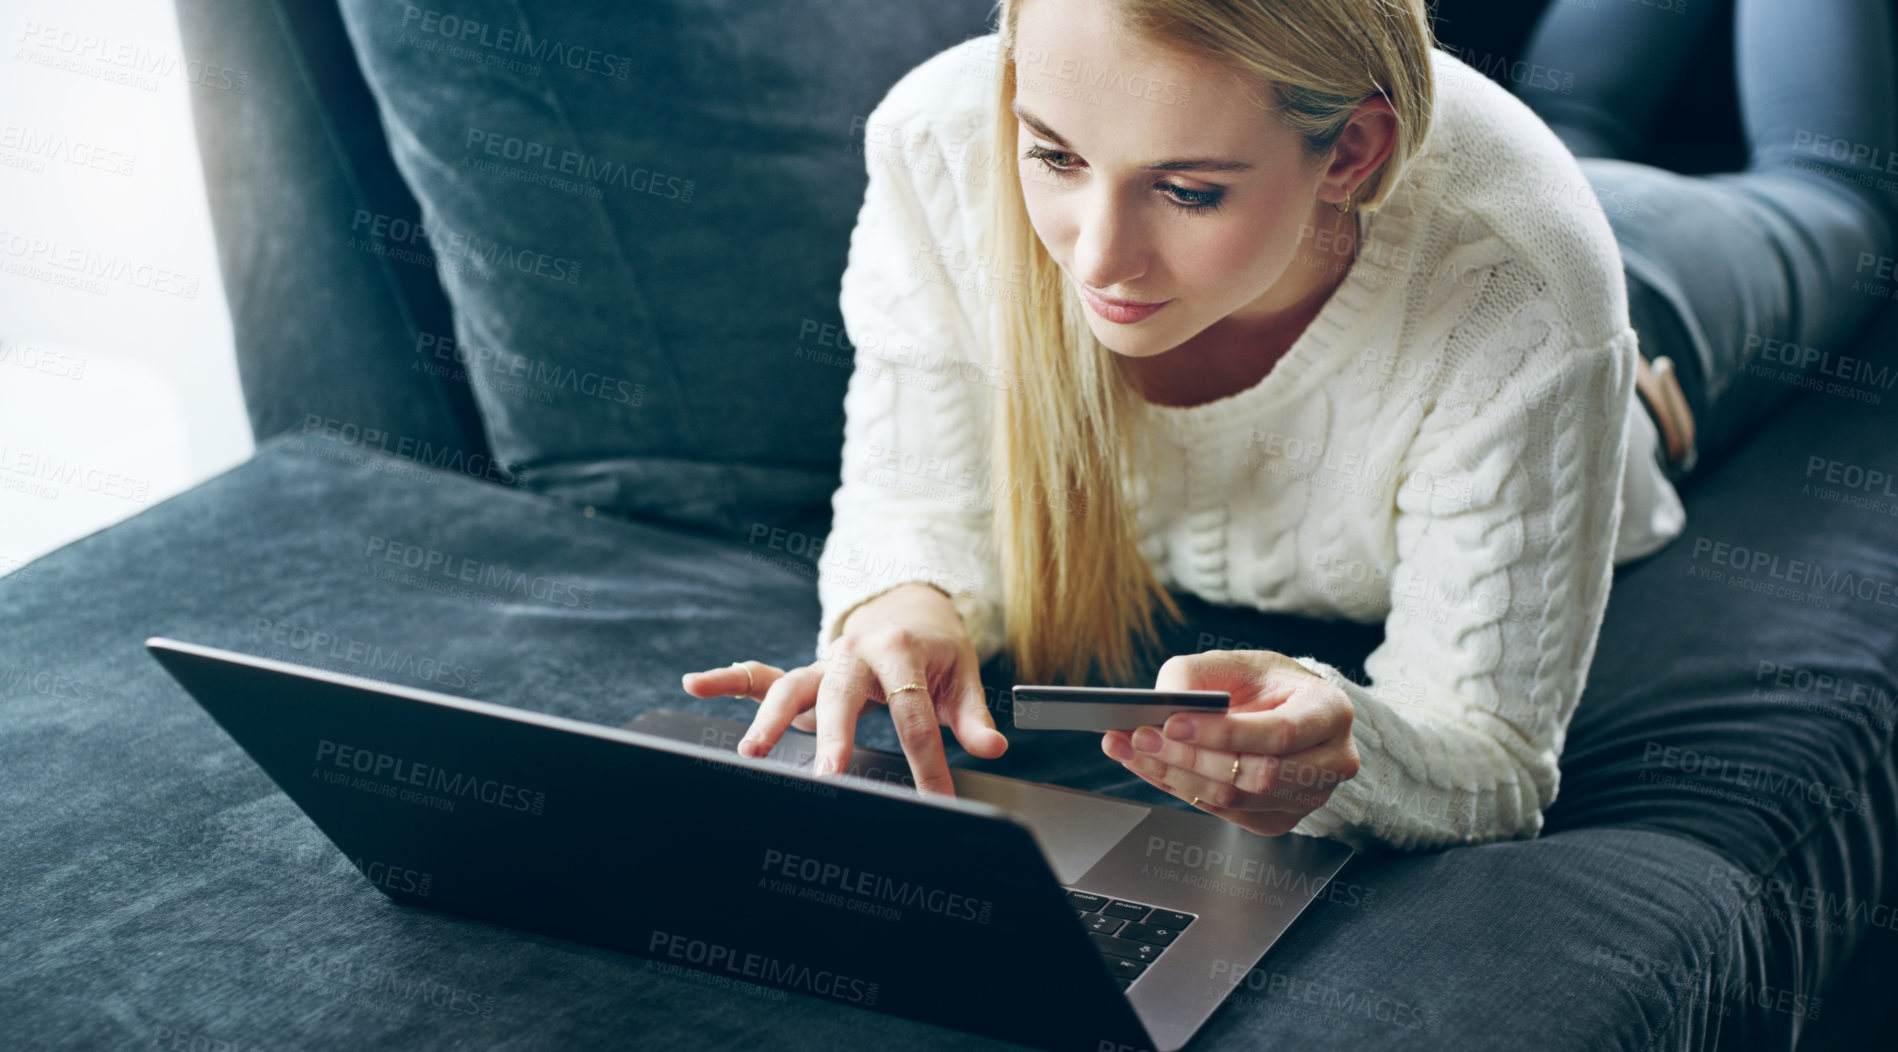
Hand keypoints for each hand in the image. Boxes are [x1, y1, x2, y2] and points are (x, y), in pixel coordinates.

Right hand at [679, 584, 1006, 795]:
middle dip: (833, 735)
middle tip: (829, 775)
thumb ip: (972, 717)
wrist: (909, 605)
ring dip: (769, 718)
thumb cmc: (936, 647)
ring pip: (792, 686)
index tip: (934, 801)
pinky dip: (726, 679)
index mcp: (901, 651)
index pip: (913, 714)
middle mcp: (855, 653)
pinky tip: (697, 684)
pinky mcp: (804, 673)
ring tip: (751, 752)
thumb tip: (992, 748)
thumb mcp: (962, 676)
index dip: (926, 761)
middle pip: (842, 694)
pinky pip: (760, 675)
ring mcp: (825, 662)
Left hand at [1101, 650, 1358, 835]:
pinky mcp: (1281, 819)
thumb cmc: (1262, 683)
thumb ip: (1195, 675)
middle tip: (1139, 738)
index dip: (1222, 732)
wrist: (1283, 710)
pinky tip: (1154, 768)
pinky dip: (1183, 790)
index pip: (1279, 732)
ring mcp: (1310, 797)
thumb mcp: (1232, 663)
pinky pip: (1227, 815)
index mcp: (1330, 711)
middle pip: (1258, 775)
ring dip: (1176, 777)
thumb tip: (1161, 702)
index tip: (1171, 723)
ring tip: (1132, 751)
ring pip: (1237, 800)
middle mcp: (1332, 760)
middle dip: (1190, 758)